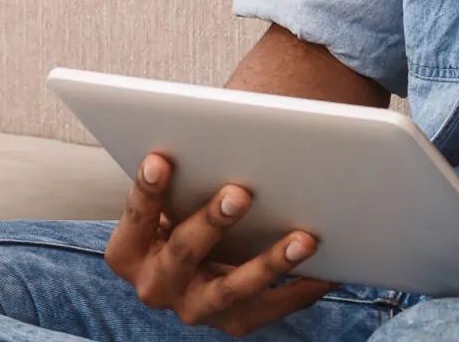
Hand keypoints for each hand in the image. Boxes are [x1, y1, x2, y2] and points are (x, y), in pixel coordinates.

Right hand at [103, 152, 334, 335]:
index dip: (146, 190)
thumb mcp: (166, 203)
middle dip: (212, 222)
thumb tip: (216, 135)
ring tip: (303, 239)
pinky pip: (273, 307)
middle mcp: (156, 288)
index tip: (160, 159)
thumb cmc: (179, 218)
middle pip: (184, 253)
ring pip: (233, 289)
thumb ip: (178, 179)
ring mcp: (195, 310)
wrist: (191, 273)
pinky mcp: (233, 323)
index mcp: (128, 253)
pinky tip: (330, 269)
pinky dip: (303, 288)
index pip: (136, 217)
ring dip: (270, 263)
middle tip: (240, 192)